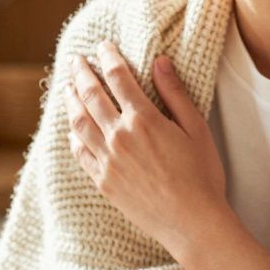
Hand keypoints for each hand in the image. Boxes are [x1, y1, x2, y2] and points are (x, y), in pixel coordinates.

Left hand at [63, 41, 227, 252]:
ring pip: (79, 123)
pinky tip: (72, 129)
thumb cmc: (202, 176)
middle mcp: (119, 137)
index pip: (118, 77)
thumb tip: (159, 61)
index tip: (103, 46)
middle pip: (91, 95)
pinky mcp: (103, 182)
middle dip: (81, 73)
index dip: (108, 57)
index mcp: (143, 119)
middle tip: (75, 59)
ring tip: (67, 87)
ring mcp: (107, 161)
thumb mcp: (196, 129)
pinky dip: (73, 135)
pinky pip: (80, 153)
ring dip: (71, 100)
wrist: (192, 223)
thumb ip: (175, 93)